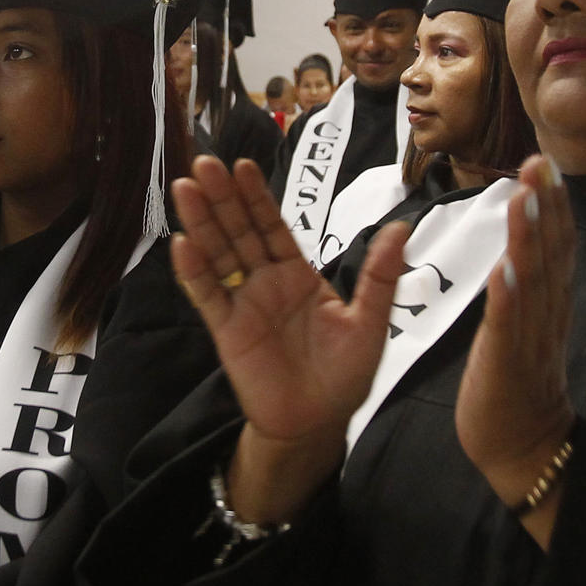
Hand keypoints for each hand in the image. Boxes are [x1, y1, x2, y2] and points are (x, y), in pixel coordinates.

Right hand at [171, 156, 410, 522]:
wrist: (318, 423)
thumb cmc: (345, 375)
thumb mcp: (370, 322)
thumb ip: (380, 275)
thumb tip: (402, 227)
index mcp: (298, 274)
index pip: (273, 226)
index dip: (257, 197)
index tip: (243, 164)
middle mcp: (265, 282)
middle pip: (240, 231)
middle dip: (223, 197)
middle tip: (206, 162)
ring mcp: (243, 304)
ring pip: (219, 255)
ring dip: (202, 222)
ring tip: (186, 188)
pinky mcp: (227, 330)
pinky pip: (207, 296)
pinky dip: (194, 271)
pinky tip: (183, 243)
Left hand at [456, 157, 575, 543]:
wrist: (526, 449)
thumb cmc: (518, 385)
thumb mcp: (526, 326)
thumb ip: (529, 287)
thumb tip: (525, 246)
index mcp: (549, 305)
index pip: (557, 246)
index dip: (553, 204)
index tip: (544, 163)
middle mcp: (546, 315)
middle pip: (551, 253)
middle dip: (544, 205)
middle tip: (538, 161)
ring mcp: (529, 338)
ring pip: (533, 279)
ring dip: (529, 237)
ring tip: (524, 197)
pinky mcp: (508, 363)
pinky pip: (510, 325)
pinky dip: (509, 296)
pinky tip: (504, 268)